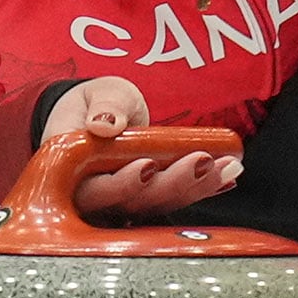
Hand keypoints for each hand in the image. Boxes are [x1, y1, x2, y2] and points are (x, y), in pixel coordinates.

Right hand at [38, 76, 242, 220]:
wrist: (103, 115)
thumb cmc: (95, 105)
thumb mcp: (98, 93)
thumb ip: (103, 105)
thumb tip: (104, 124)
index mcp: (70, 172)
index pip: (92, 189)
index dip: (122, 184)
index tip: (148, 166)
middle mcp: (96, 196)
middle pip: (133, 202)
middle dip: (172, 184)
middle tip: (203, 161)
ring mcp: (125, 202)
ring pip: (159, 204)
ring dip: (196, 186)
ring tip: (227, 166)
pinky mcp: (149, 200)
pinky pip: (176, 198)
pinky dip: (203, 188)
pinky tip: (227, 176)